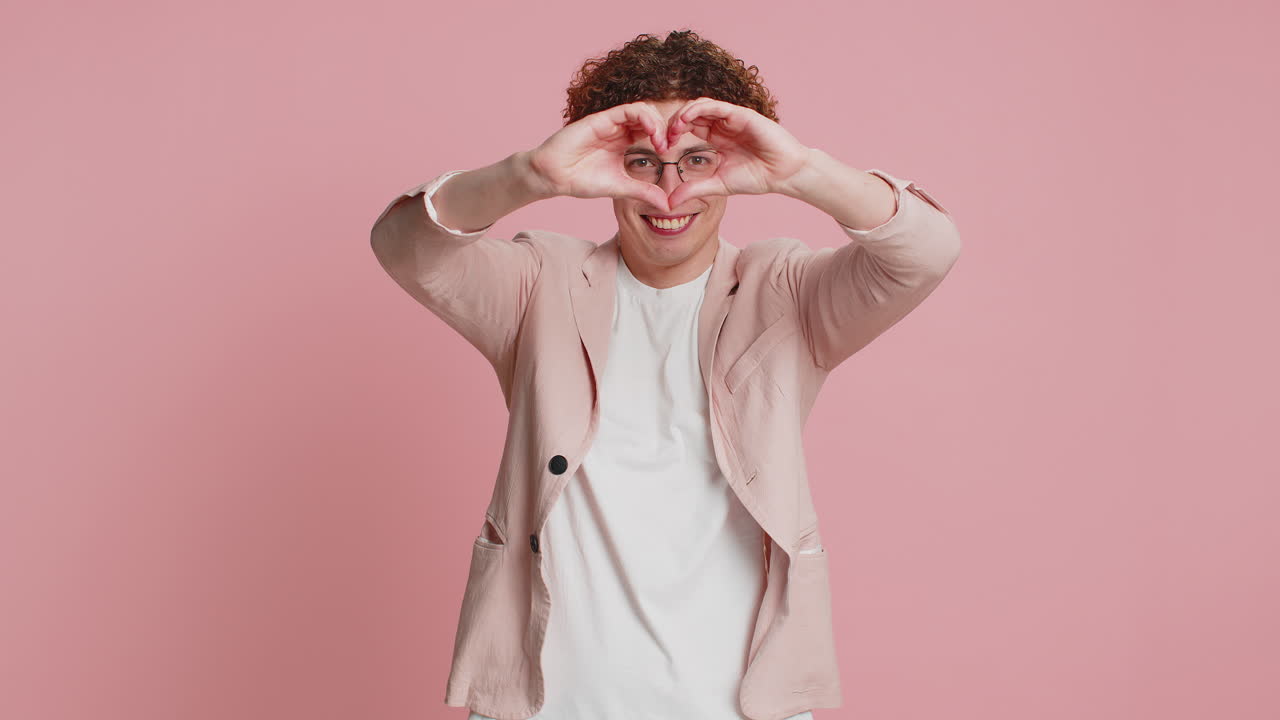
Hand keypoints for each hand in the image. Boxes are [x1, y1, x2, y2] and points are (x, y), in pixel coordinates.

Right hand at [525, 101, 673, 212]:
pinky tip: (651, 133)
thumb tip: (667, 205)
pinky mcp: (602, 119)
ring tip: (661, 141)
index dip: (665, 138)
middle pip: (651, 118)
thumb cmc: (582, 180)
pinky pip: (628, 110)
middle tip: (669, 147)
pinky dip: (644, 118)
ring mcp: (611, 123)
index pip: (652, 131)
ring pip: (642, 110)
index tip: (670, 153)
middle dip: (665, 129)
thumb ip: (643, 192)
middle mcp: (619, 129)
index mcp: (624, 142)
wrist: (554, 177)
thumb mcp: (621, 187)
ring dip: (657, 123)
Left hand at [660, 97, 811, 209]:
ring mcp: (731, 118)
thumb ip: (694, 189)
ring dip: (683, 114)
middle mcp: (722, 125)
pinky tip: (687, 120)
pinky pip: (716, 106)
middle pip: (691, 115)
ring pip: (700, 106)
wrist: (784, 174)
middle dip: (674, 124)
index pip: (688, 128)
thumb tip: (669, 203)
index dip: (673, 134)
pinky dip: (699, 109)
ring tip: (673, 130)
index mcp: (716, 138)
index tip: (661, 148)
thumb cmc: (756, 177)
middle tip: (662, 139)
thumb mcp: (717, 185)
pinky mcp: (741, 114)